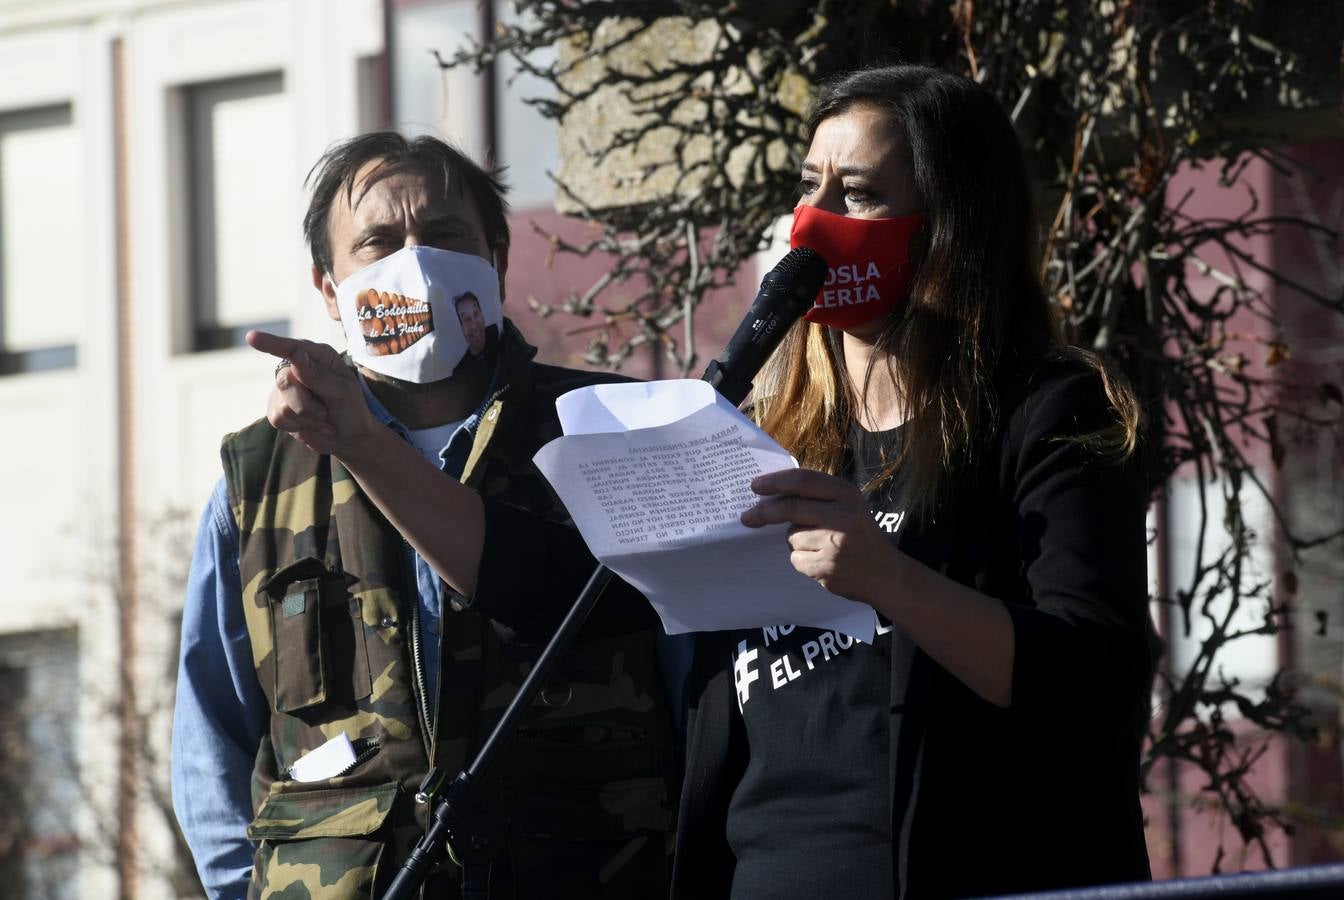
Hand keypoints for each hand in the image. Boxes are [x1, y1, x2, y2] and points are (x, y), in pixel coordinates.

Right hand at [246, 330, 375, 455]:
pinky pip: (278, 418)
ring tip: (323, 419)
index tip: (251, 337)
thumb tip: (296, 354)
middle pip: (285, 381)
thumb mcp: (342, 391)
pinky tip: (312, 425)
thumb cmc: (351, 409)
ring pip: (283, 405)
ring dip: (307, 419)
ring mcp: (284, 388)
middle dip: (307, 404)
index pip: (292, 348)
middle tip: (326, 413)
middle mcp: (297, 368)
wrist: (349, 437)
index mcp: (318, 356)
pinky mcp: (276, 408)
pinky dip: (300, 427)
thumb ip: (317, 375)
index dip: (271, 343)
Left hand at [740, 468, 900, 603]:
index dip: (775, 481)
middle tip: (747, 517)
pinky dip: (801, 559)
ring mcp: (835, 543)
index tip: (755, 486)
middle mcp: (844, 516)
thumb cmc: (860, 535)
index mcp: (848, 495)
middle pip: (790, 508)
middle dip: (764, 512)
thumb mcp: (849, 507)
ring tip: (818, 546)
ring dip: (794, 540)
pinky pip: (796, 558)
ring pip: (791, 536)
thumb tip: (771, 494)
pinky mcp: (826, 567)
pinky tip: (821, 561)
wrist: (885, 575)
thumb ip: (818, 497)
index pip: (803, 481)